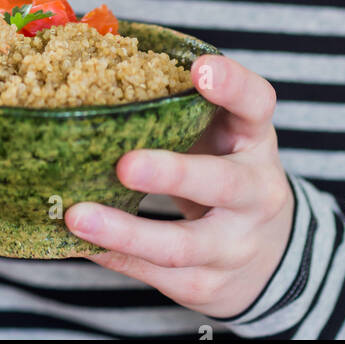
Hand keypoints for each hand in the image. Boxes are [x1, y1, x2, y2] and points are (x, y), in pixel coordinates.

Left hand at [63, 54, 294, 319]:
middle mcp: (256, 192)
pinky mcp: (208, 283)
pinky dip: (114, 256)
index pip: (256, 105)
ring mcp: (235, 244)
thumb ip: (175, 103)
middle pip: (222, 183)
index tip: (200, 69)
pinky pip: (156, 274)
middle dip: (172, 174)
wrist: (268, 252)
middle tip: (125, 164)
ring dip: (126, 230)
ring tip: (77, 216)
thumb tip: (88, 60)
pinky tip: (79, 243)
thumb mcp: (217, 131)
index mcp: (254, 139)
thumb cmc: (221, 167)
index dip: (233, 85)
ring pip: (182, 245)